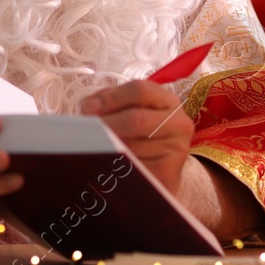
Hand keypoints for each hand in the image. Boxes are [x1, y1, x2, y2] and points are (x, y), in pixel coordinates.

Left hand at [79, 80, 193, 195]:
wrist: (162, 171)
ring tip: (93, 148)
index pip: (140, 90)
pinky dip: (117, 167)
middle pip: (137, 118)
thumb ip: (110, 102)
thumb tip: (88, 108)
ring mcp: (177, 149)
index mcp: (168, 101)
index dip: (111, 98)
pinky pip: (136, 168)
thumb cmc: (142, 136)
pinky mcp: (169, 174)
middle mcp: (179, 123)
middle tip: (85, 131)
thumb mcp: (131, 110)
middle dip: (106, 124)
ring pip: (133, 146)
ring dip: (108, 148)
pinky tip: (107, 166)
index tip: (87, 109)